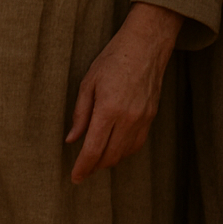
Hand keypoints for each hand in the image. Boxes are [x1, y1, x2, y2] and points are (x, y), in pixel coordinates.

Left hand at [66, 2, 182, 181]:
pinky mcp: (151, 117)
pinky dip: (123, 151)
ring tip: (96, 158)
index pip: (93, 150)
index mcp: (109, 109)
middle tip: (82, 169)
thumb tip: (71, 139)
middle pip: (109, 157)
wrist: (146, 45)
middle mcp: (128, 118)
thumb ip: (80, 114)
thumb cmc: (113, 59)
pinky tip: (114, 147)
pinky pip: (136, 144)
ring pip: (124, 153)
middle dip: (94, 167)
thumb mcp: (88, 82)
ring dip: (109, 160)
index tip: (75, 178)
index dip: (82, 168)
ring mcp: (142, 119)